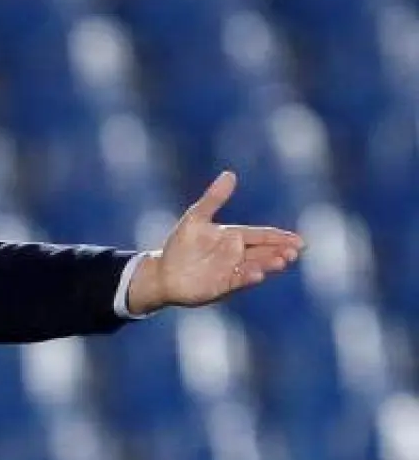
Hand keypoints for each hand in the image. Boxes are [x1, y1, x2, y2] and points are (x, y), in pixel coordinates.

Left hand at [126, 171, 304, 314]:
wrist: (162, 272)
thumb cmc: (179, 244)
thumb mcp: (196, 218)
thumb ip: (214, 198)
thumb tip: (230, 174)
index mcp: (233, 236)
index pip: (262, 235)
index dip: (280, 237)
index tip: (298, 240)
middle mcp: (236, 254)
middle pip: (264, 251)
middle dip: (280, 251)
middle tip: (294, 252)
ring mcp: (231, 270)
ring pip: (256, 266)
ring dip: (269, 264)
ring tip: (282, 261)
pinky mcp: (223, 285)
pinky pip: (239, 280)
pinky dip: (248, 277)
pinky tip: (258, 274)